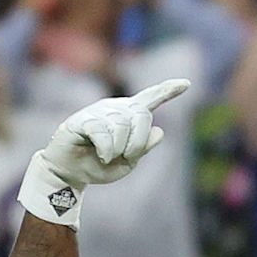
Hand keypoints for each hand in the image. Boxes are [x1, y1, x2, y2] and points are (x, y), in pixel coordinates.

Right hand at [23, 78, 193, 218]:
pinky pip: (103, 132)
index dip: (168, 91)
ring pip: (123, 126)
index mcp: (129, 116)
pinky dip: (107, 150)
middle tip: (128, 157)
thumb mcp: (128, 162)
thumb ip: (144, 147)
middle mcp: (116, 108)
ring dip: (120, 149)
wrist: (70, 173)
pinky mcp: (82, 120)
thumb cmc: (98, 165)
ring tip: (108, 158)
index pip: (151, 98)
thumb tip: (159, 131)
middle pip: (142, 115)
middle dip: (140, 142)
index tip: (187, 83)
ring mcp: (99, 111)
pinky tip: (102, 156)